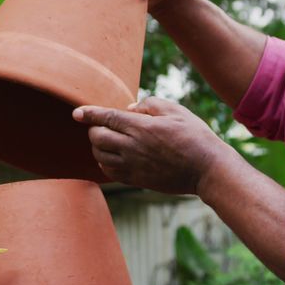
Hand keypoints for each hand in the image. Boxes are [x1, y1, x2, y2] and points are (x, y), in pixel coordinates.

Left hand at [72, 97, 231, 194]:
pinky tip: (110, 157)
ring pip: (100, 156)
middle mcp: (133, 147)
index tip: (76, 112)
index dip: (89, 114)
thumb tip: (130, 107)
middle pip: (97, 137)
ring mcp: (133, 166)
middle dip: (94, 129)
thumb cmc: (195, 136)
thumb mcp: (176, 111)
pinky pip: (109, 172)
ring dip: (97, 146)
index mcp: (142, 127)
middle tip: (102, 125)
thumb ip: (150, 104)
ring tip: (105, 140)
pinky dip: (104, 163)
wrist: (207, 169)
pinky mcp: (137, 180)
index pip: (106, 118)